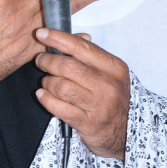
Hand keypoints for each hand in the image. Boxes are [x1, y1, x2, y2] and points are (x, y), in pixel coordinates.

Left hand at [34, 30, 129, 159]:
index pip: (82, 47)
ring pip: (61, 87)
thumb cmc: (114, 99)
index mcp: (114, 68)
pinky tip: (42, 95)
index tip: (42, 34)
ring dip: (47, 82)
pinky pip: (60, 108)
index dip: (58, 39)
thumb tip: (76, 37)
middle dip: (48, 62)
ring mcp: (99, 106)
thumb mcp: (111, 74)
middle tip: (41, 61)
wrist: (126, 133)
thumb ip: (93, 56)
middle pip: (68, 67)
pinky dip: (46, 99)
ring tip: (47, 82)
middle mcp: (108, 85)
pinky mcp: (88, 123)